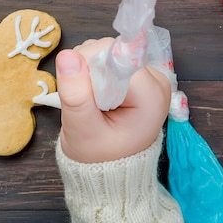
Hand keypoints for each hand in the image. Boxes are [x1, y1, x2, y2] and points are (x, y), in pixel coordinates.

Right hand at [56, 37, 170, 162]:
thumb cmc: (97, 157)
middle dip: (88, 70)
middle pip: (110, 50)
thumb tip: (66, 55)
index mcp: (151, 95)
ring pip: (105, 52)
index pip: (113, 54)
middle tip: (84, 101)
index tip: (80, 93)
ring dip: (88, 72)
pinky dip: (93, 73)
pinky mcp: (136, 76)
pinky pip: (107, 59)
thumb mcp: (81, 129)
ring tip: (90, 101)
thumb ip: (75, 94)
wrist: (109, 171)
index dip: (88, 66)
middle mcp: (155, 81)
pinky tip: (94, 96)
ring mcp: (147, 77)